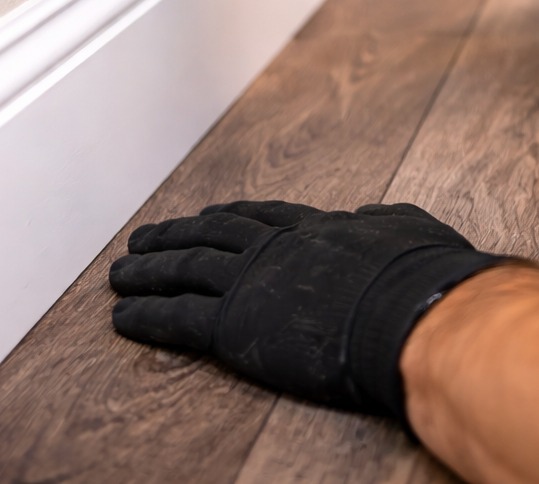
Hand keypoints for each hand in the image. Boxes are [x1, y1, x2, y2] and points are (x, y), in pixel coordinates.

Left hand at [109, 198, 503, 417]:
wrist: (406, 310)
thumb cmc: (421, 276)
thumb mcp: (409, 229)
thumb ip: (384, 219)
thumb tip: (369, 213)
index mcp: (315, 228)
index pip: (261, 217)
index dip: (228, 215)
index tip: (205, 214)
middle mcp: (276, 248)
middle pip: (212, 236)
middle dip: (175, 237)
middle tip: (142, 240)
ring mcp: (252, 282)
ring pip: (186, 271)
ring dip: (148, 271)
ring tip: (118, 273)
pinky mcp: (235, 325)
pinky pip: (179, 319)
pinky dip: (147, 316)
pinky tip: (120, 317)